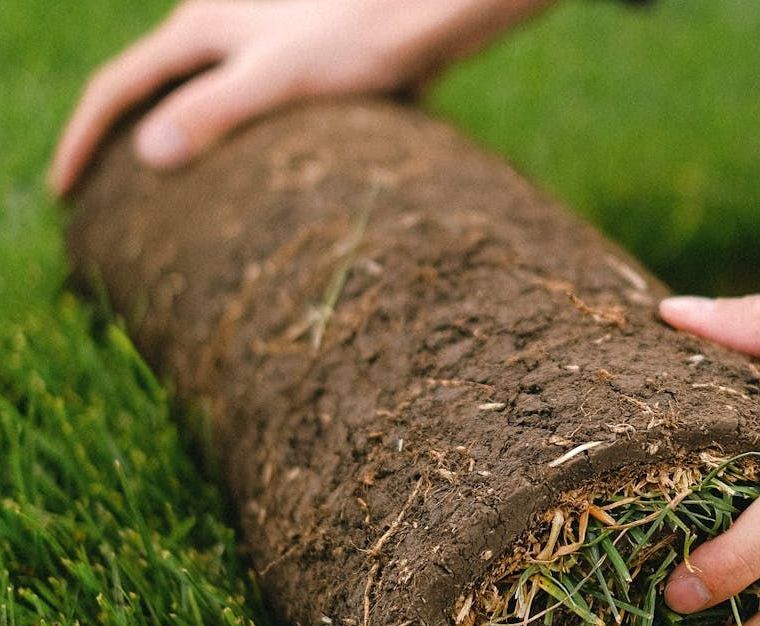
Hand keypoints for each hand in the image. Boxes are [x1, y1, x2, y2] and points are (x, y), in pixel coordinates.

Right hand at [49, 0, 547, 195]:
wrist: (418, 12)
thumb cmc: (357, 36)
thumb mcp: (279, 76)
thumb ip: (215, 109)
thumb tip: (149, 155)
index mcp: (198, 29)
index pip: (116, 87)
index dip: (82, 142)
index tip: (65, 194)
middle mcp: (214, 25)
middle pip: (144, 85)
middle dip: (114, 139)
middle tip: (98, 196)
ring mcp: (250, 38)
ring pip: (187, 91)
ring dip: (164, 135)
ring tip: (156, 190)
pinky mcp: (285, 55)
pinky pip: (230, 99)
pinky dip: (213, 133)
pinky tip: (231, 165)